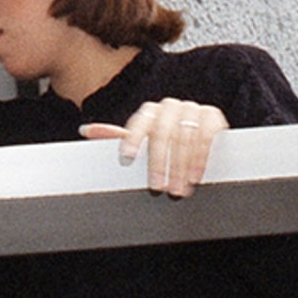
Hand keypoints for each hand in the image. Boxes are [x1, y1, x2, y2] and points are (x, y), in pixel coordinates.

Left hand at [81, 98, 227, 197]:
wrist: (201, 131)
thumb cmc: (164, 139)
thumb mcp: (142, 140)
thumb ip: (117, 136)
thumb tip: (85, 130)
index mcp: (150, 111)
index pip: (139, 123)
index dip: (132, 139)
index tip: (126, 159)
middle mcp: (170, 106)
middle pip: (162, 134)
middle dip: (159, 164)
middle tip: (157, 188)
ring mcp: (192, 109)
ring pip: (184, 138)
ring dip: (180, 168)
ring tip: (177, 190)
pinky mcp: (212, 116)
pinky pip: (205, 137)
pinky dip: (199, 159)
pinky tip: (194, 178)